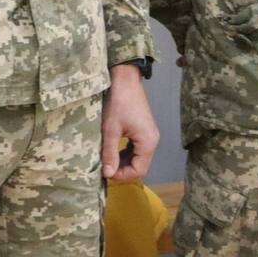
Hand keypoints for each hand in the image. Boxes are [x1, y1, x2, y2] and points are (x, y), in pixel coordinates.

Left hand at [102, 64, 159, 182]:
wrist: (126, 80)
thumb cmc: (119, 103)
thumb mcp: (111, 130)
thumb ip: (110, 153)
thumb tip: (108, 174)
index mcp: (148, 142)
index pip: (139, 171)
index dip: (122, 176)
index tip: (105, 172)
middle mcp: (152, 141)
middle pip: (140, 167)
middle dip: (122, 171)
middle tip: (105, 168)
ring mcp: (150, 136)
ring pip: (139, 159)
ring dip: (123, 163)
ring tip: (107, 160)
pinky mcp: (145, 131)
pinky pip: (137, 150)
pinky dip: (126, 154)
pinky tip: (113, 150)